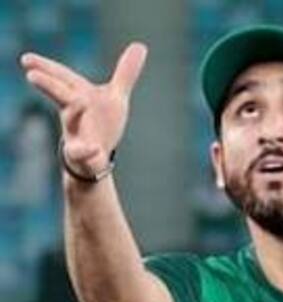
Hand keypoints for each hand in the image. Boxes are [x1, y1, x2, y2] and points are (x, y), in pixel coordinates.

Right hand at [20, 43, 147, 175]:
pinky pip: (84, 154)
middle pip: (63, 97)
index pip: (63, 79)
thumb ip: (125, 73)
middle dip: (49, 86)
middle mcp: (74, 114)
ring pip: (72, 123)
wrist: (96, 158)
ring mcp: (78, 135)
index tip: (26, 59)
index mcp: (79, 97)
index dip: (46, 68)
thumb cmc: (101, 123)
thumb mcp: (115, 97)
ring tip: (80, 101)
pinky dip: (87, 152)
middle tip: (32, 75)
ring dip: (74, 112)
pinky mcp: (85, 156)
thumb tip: (140, 45)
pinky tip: (94, 150)